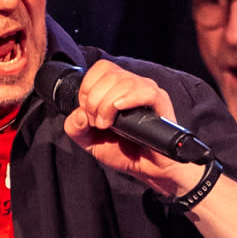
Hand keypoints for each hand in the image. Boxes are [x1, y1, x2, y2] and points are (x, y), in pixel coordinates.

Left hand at [62, 59, 197, 198]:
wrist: (147, 169)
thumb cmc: (123, 152)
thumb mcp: (89, 141)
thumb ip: (75, 127)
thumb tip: (79, 113)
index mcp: (117, 87)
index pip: (101, 68)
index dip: (88, 88)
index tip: (88, 113)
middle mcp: (133, 85)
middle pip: (109, 75)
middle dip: (94, 101)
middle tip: (98, 124)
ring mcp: (147, 92)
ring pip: (124, 82)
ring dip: (107, 105)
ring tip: (108, 126)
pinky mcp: (161, 103)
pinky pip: (145, 92)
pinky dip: (128, 99)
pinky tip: (120, 110)